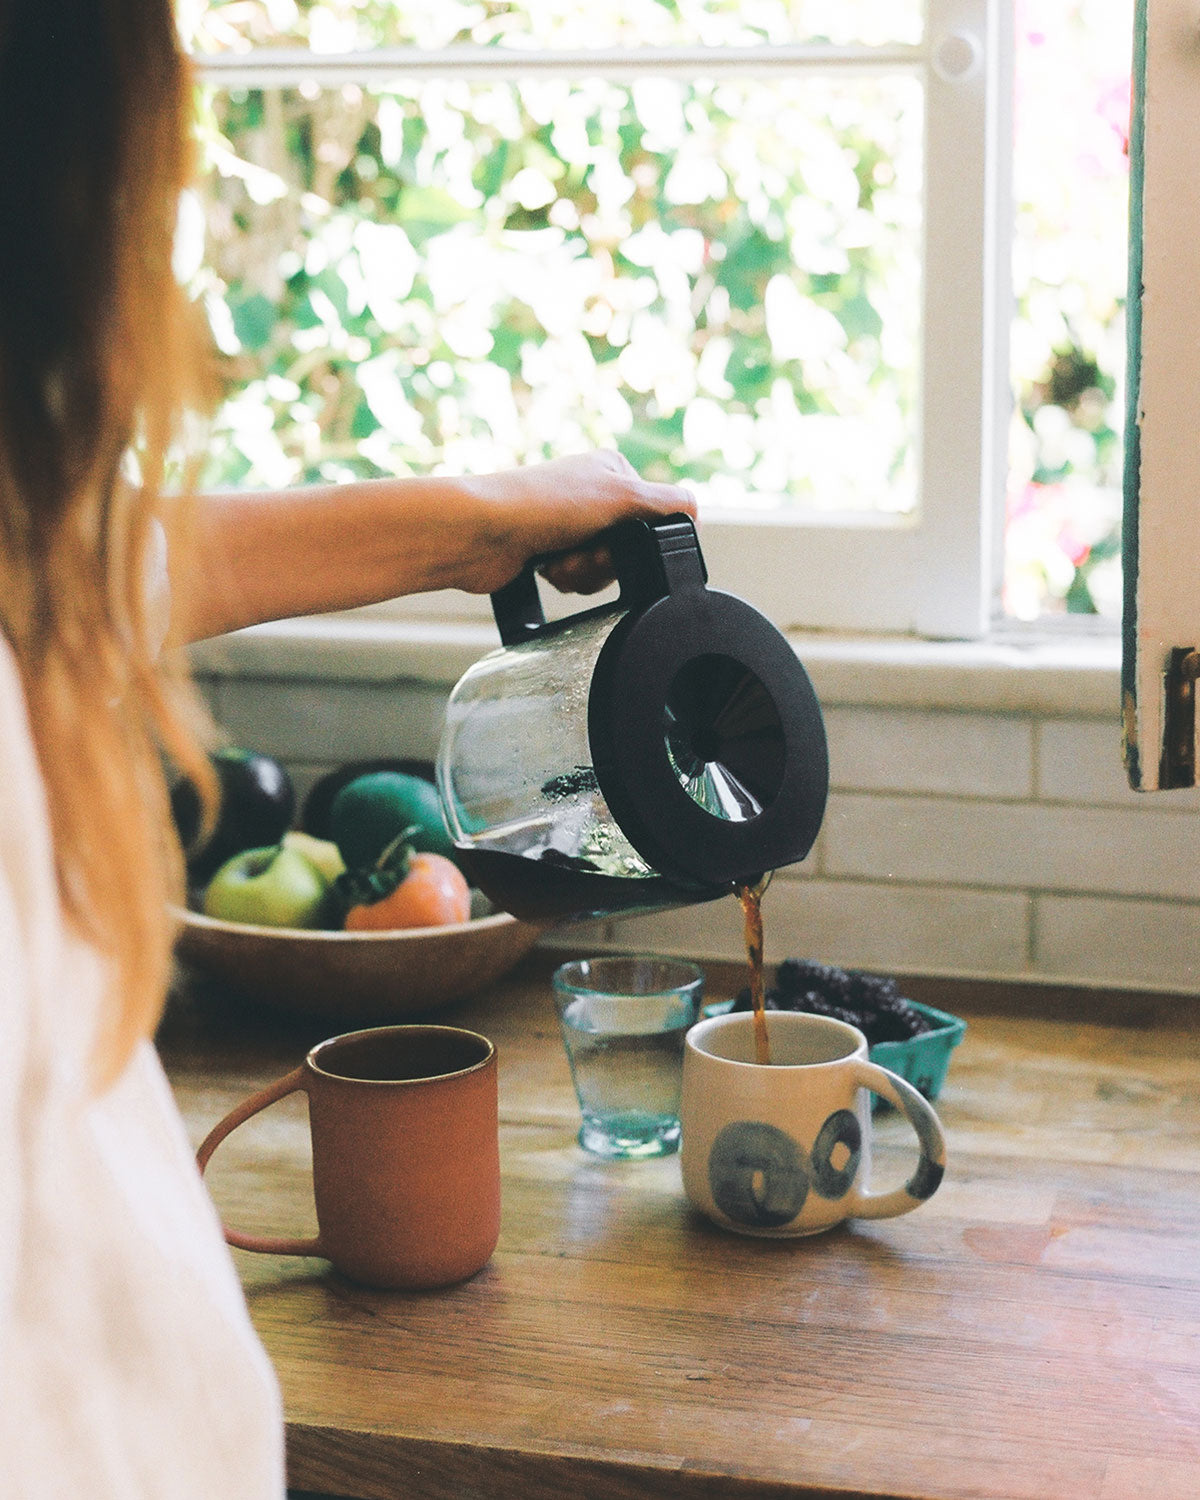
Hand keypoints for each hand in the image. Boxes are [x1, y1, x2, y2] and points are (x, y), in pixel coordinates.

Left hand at [460, 451, 696, 595]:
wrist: (479, 534)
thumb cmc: (541, 505)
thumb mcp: (621, 496)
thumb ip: (667, 505)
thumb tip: (694, 512)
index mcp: (613, 471)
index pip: (656, 517)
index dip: (642, 539)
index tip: (620, 539)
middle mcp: (592, 495)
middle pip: (631, 549)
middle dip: (607, 561)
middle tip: (582, 551)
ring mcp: (569, 525)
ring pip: (605, 568)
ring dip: (585, 572)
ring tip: (559, 559)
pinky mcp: (550, 552)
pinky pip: (579, 579)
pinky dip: (567, 578)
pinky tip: (546, 567)